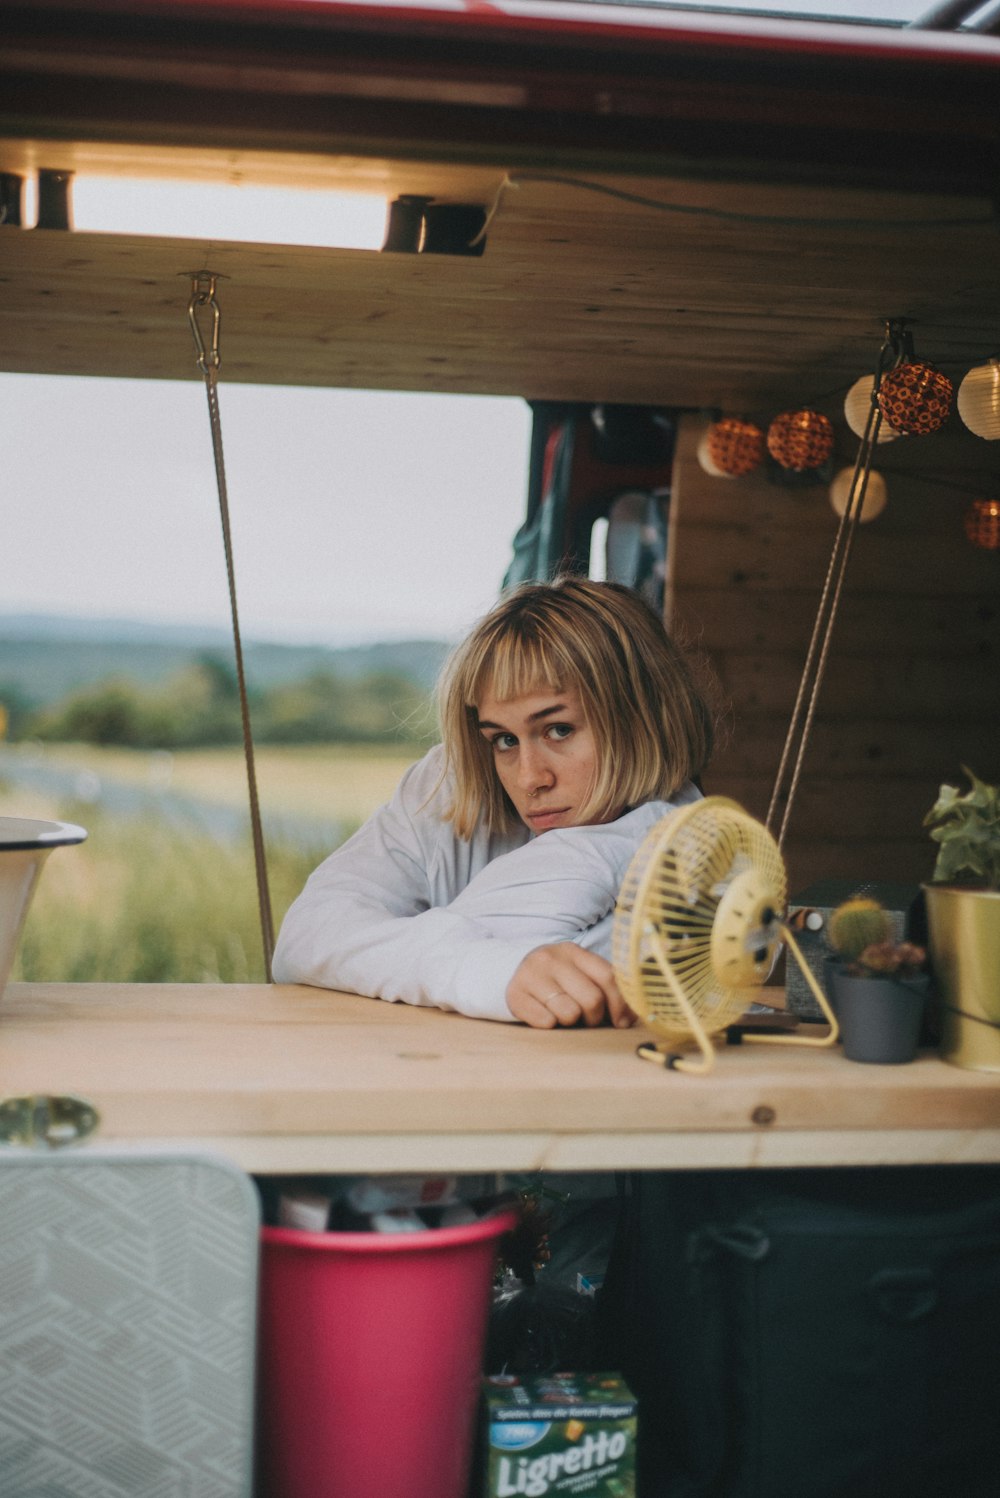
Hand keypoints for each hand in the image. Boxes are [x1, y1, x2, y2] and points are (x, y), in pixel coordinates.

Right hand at [506, 943, 635, 1029]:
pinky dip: (550, 1025)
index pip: (608, 977)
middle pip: (592, 999)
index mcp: (574, 952)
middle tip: (586, 1020)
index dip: (620, 1004)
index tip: (621, 1022)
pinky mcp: (515, 994)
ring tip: (564, 1016)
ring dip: (571, 1022)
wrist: (512, 974)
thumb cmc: (557, 981)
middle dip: (594, 1018)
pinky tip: (546, 1016)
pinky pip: (546, 1022)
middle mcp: (552, 958)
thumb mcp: (580, 975)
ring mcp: (531, 974)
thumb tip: (630, 1018)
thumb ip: (606, 989)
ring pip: (569, 1013)